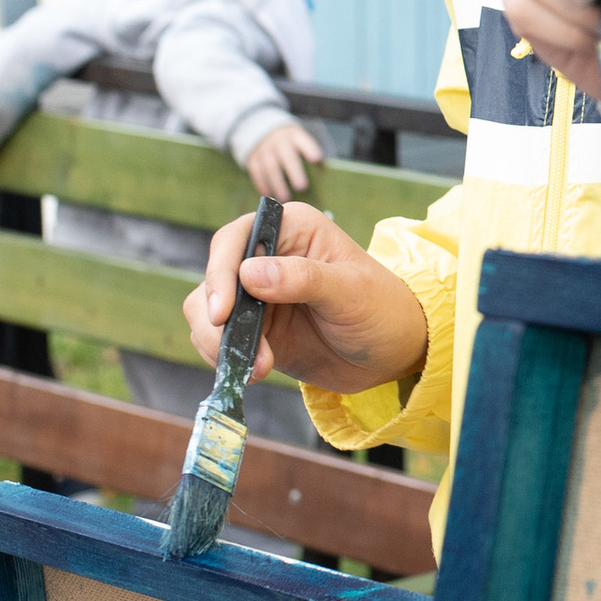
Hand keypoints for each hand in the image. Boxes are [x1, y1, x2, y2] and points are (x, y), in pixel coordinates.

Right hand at [184, 200, 427, 396]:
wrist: (393, 352)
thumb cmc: (383, 308)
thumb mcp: (350, 291)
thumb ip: (303, 279)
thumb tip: (250, 274)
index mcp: (291, 229)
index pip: (235, 240)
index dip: (220, 273)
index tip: (222, 312)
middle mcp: (266, 257)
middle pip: (214, 279)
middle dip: (217, 319)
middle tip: (240, 352)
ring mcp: (257, 295)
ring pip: (207, 313)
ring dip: (221, 343)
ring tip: (260, 367)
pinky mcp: (255, 329)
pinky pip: (219, 340)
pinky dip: (227, 357)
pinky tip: (256, 371)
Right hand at [245, 117, 325, 199]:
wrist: (261, 129)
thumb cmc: (288, 143)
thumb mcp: (298, 140)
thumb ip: (307, 154)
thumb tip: (321, 174)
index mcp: (294, 136)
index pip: (303, 141)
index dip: (309, 149)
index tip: (317, 158)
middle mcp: (279, 141)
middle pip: (287, 156)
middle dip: (294, 172)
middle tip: (302, 187)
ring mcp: (264, 149)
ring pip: (270, 167)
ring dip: (277, 183)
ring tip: (285, 198)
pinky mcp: (252, 158)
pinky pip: (256, 171)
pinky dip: (261, 183)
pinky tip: (267, 193)